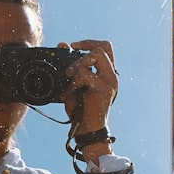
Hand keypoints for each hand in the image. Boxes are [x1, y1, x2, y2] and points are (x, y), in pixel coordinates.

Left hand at [61, 39, 117, 162]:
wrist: (85, 131)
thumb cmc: (79, 110)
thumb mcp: (71, 84)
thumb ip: (70, 66)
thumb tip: (62, 44)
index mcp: (106, 74)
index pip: (105, 47)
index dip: (89, 42)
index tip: (73, 46)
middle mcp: (111, 76)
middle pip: (104, 47)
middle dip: (84, 47)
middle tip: (71, 56)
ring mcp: (110, 83)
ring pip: (97, 55)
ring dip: (78, 62)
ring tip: (68, 75)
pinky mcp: (105, 90)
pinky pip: (86, 74)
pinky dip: (73, 81)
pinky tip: (68, 93)